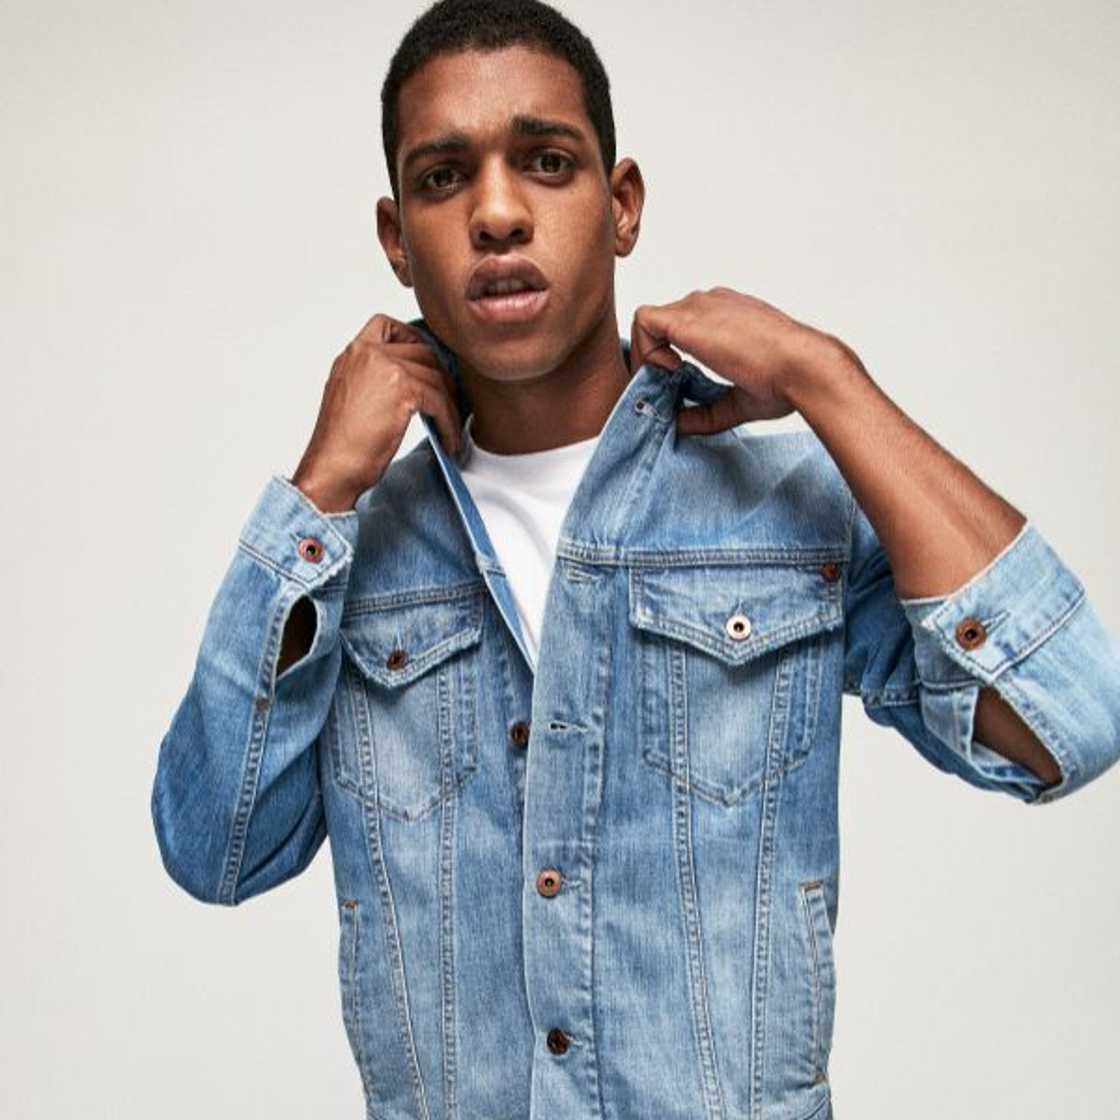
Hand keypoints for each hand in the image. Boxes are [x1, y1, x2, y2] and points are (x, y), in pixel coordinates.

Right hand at [290, 313, 462, 511]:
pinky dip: (449, 423)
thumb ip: (375, 377)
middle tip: (450, 402)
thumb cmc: (341, 443)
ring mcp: (386, 367)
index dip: (413, 339)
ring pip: (436, 377)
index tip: (427, 363)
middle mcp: (368, 353)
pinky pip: (440, 401)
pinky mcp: (403, 390)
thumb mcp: (351, 395)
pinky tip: (448, 441)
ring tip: (451, 428)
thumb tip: (412, 378)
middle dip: (441, 376)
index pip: (387, 325)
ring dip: (450, 405)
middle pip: (422, 351)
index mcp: (352, 353)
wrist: (332, 466)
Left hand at [629, 286, 848, 434]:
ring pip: (650, 322)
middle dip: (658, 358)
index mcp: (728, 315)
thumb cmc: (787, 379)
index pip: (684, 326)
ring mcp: (699, 307)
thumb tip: (678, 423)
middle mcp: (711, 305)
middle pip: (663, 323)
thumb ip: (705, 410)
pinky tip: (669, 373)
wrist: (803, 366)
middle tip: (670, 390)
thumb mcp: (739, 400)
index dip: (672, 355)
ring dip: (650, 355)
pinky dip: (645, 350)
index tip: (680, 386)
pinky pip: (643, 321)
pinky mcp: (686, 320)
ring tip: (670, 384)